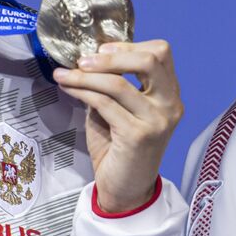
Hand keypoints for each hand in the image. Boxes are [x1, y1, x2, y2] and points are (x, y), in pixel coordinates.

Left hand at [52, 40, 182, 213]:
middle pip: (149, 59)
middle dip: (112, 55)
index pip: (160, 53)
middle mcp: (170, 105)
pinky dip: (82, 91)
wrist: (125, 190)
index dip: (129, 45)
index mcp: (170, 95)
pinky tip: (69, 89)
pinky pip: (105, 103)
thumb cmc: (120, 149)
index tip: (101, 50)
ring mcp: (157, 121)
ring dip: (86, 76)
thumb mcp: (119, 110)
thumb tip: (88, 60)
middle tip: (83, 60)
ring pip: (119, 82)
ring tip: (65, 75)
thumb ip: (113, 85)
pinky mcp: (138, 135)